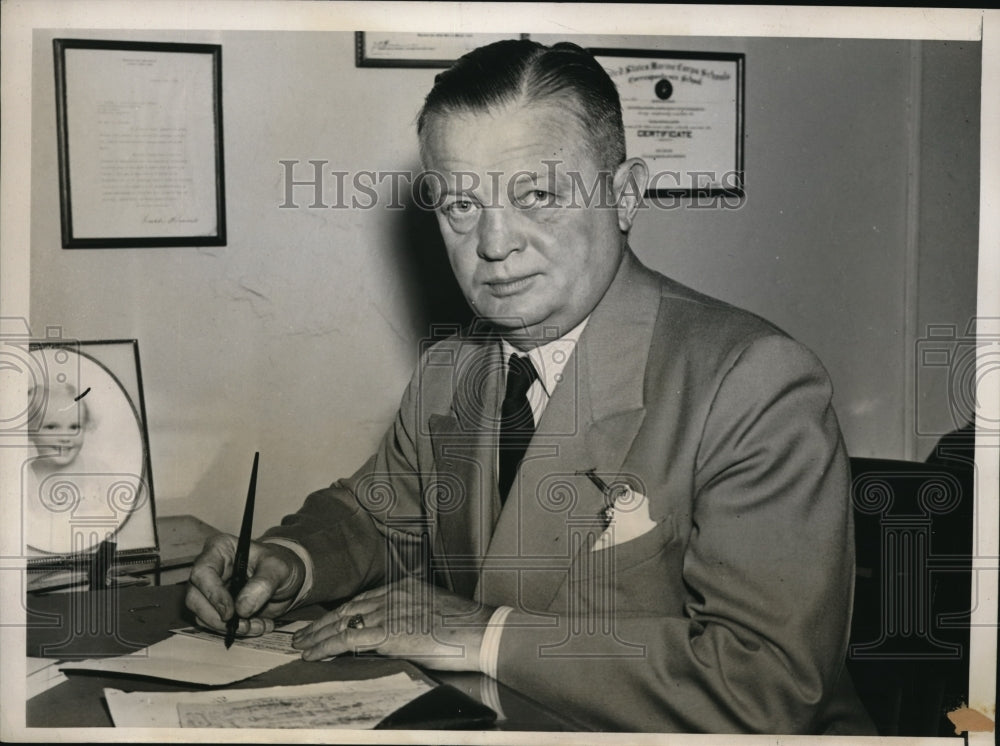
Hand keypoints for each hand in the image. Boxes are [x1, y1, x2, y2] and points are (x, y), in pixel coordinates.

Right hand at [185, 533, 305, 636]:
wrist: (284, 580)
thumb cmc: (279, 566)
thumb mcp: (278, 569)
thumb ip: (263, 584)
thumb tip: (242, 608)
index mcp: (219, 549)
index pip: (202, 572)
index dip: (213, 594)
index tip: (230, 613)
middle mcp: (209, 569)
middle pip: (195, 598)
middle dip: (219, 618)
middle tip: (246, 626)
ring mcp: (209, 589)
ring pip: (202, 615)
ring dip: (229, 628)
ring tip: (259, 626)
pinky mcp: (214, 607)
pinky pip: (214, 624)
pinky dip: (235, 631)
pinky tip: (258, 626)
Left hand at [291, 579, 494, 670]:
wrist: (480, 632)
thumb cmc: (465, 628)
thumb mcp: (433, 612)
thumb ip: (410, 617)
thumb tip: (395, 632)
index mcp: (404, 587)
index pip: (363, 599)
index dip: (341, 612)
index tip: (326, 621)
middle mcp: (393, 595)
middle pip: (348, 608)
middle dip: (322, 623)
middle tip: (303, 634)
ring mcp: (389, 612)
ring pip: (343, 623)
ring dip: (318, 636)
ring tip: (302, 646)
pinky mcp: (388, 633)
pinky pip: (349, 639)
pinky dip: (327, 647)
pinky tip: (315, 654)